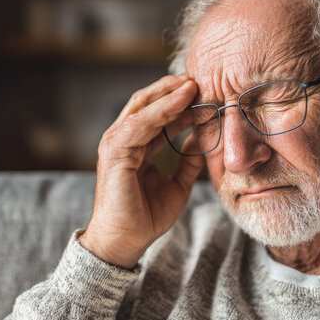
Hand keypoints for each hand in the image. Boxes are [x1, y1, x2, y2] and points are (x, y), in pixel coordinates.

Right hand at [79, 74, 203, 268]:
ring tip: (192, 83)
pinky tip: (182, 101)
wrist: (126, 241)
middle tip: (197, 78)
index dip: (178, 102)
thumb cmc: (146, 217)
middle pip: (146, 103)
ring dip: (168, 93)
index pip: (155, 115)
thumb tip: (204, 141)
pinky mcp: (116, 151)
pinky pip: (141, 123)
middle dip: (171, 89)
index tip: (203, 93)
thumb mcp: (177, 186)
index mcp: (135, 146)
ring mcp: (115, 143)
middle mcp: (123, 140)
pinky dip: (162, 109)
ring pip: (143, 107)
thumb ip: (189, 162)